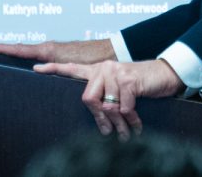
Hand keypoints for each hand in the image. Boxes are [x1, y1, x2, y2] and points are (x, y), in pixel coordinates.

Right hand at [0, 38, 114, 63]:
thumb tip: (36, 68)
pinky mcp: (59, 55)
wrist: (109, 54)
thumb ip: (55, 66)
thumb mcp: (71, 64)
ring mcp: (53, 51)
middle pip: (21, 49)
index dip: (3, 49)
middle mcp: (49, 49)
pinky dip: (28, 56)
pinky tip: (27, 65)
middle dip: (5, 49)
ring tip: (1, 56)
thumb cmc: (93, 59)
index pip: (20, 49)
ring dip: (16, 53)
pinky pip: (38, 55)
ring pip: (30, 52)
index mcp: (49, 50)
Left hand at [33, 59, 183, 140]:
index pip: (72, 68)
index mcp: (99, 70)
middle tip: (109, 131)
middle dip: (100, 118)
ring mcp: (117, 72)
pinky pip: (124, 108)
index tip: (36, 69)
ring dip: (120, 124)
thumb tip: (100, 121)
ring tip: (126, 134)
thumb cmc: (142, 85)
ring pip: (108, 107)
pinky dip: (132, 119)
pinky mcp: (130, 80)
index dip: (53, 69)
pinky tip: (137, 124)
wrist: (165, 75)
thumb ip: (106, 99)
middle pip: (88, 98)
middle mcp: (105, 68)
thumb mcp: (120, 92)